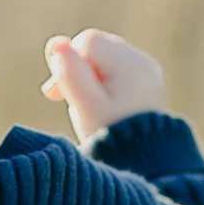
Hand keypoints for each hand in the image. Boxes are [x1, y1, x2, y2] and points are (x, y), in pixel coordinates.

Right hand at [42, 28, 165, 140]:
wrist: (147, 163)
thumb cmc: (111, 135)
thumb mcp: (85, 105)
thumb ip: (69, 73)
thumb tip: (57, 43)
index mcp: (128, 63)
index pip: (86, 41)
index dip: (66, 62)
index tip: (55, 94)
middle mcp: (142, 62)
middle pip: (97, 49)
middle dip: (78, 70)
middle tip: (64, 100)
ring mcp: (148, 73)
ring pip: (107, 61)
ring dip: (90, 80)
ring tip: (86, 109)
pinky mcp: (149, 86)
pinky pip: (119, 74)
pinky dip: (105, 86)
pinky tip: (102, 109)